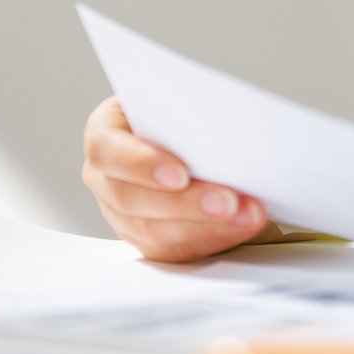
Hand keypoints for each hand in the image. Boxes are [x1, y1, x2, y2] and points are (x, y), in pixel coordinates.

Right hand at [80, 97, 271, 262]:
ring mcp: (121, 215)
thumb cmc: (178, 114)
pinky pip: (175, 251)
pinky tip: (241, 226)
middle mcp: (105, 178)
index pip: (107, 150)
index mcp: (104, 133)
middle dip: (186, 203)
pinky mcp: (146, 241)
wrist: (186, 138)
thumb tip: (221, 127)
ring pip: (155, 232)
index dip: (141, 164)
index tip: (181, 174)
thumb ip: (186, 113)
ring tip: (249, 216)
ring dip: (207, 226)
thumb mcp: (177, 102)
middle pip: (132, 199)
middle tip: (229, 202)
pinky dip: (212, 239)